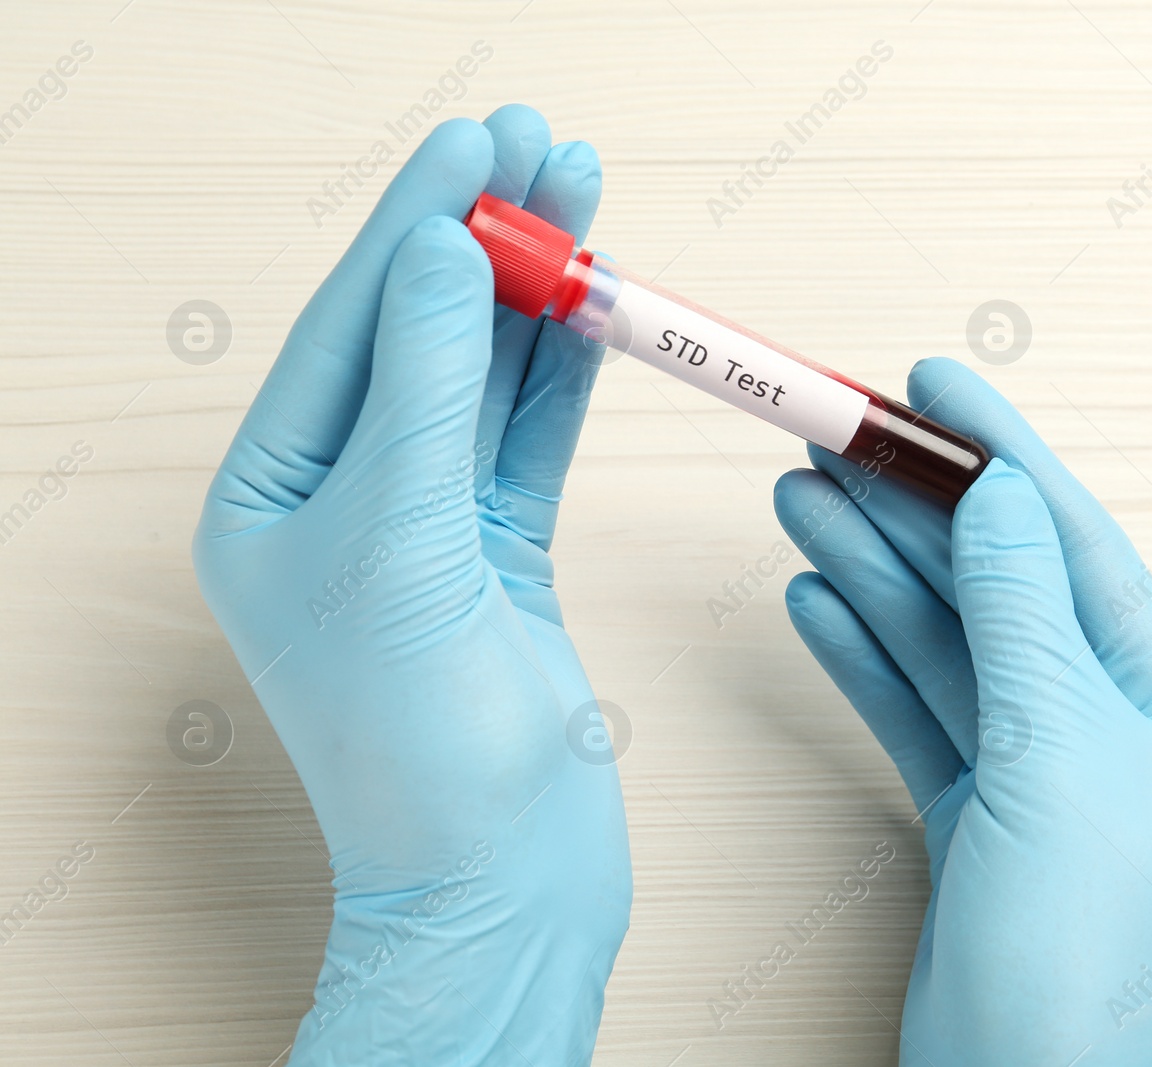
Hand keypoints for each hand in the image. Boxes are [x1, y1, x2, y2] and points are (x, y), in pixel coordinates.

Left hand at [192, 108, 628, 1064]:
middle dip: (484, 238)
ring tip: (585, 192)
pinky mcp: (505, 555)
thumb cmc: (421, 748)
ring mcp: (428, 527)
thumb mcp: (405, 544)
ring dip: (540, 292)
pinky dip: (571, 370)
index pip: (350, 325)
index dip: (417, 224)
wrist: (504, 884)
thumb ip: (424, 387)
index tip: (480, 138)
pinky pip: (535, 436)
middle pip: (422, 334)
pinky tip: (600, 305)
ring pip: (489, 377)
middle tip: (547, 143)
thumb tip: (439, 249)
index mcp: (271, 498)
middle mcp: (343, 501)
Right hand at [772, 358, 1151, 1064]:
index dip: (1003, 455)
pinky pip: (912, 708)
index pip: (1075, 546)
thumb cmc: (1078, 949)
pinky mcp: (971, 815)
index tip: (936, 381)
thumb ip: (1021, 613)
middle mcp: (1105, 728)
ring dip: (872, 569)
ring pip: (943, 641)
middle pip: (997, 584)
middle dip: (914, 510)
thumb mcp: (1054, 753)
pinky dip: (860, 653)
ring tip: (798, 496)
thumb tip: (1003, 491)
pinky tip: (812, 598)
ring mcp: (1034, 771)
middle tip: (836, 433)